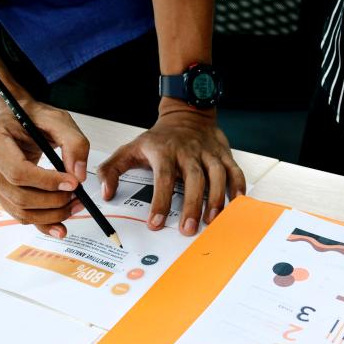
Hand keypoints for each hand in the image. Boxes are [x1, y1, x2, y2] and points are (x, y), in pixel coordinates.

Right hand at [0, 97, 89, 238]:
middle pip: (18, 195)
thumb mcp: (58, 119)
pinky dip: (41, 222)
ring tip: (74, 205)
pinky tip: (60, 226)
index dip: (47, 182)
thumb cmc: (32, 116)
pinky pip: (18, 214)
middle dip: (52, 201)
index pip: (17, 171)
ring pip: (18, 210)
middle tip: (78, 196)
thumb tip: (78, 176)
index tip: (73, 183)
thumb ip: (74, 143)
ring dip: (50, 214)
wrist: (10, 117)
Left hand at [98, 99, 245, 235]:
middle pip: (193, 178)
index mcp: (163, 151)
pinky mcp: (223, 153)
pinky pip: (234, 170)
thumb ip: (112, 170)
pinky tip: (236, 203)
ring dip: (216, 198)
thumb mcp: (130, 149)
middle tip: (188, 229)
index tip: (156, 223)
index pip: (162, 178)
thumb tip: (106, 193)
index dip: (160, 201)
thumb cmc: (158, 138)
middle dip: (192, 205)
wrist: (186, 114)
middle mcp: (187, 151)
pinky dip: (238, 186)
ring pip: (216, 174)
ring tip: (212, 220)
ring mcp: (207, 152)